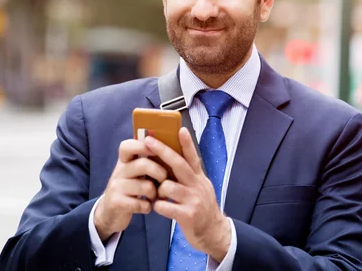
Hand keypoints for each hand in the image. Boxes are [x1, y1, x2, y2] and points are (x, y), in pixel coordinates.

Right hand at [94, 139, 167, 241]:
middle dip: (160, 173)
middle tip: (164, 181)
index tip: (156, 151)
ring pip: (146, 186)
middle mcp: (118, 172)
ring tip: (154, 197)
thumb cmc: (131, 188)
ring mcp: (116, 187)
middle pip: (144, 164)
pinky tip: (146, 207)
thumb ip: (147, 160)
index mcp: (124, 161)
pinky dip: (148, 207)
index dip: (142, 146)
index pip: (127, 146)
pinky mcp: (116, 203)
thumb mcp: (135, 172)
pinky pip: (141, 204)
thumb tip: (169, 147)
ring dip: (155, 194)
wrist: (110, 213)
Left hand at [147, 128, 230, 262]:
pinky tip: (160, 208)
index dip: (186, 143)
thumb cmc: (201, 207)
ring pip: (168, 186)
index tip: (180, 129)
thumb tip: (171, 159)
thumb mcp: (200, 188)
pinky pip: (164, 206)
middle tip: (148, 141)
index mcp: (199, 178)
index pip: (193, 156)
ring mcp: (193, 200)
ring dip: (158, 190)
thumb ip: (188, 176)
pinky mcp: (188, 215)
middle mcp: (197, 185)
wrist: (213, 232)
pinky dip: (158, 207)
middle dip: (162, 151)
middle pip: (179, 164)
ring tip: (159, 196)